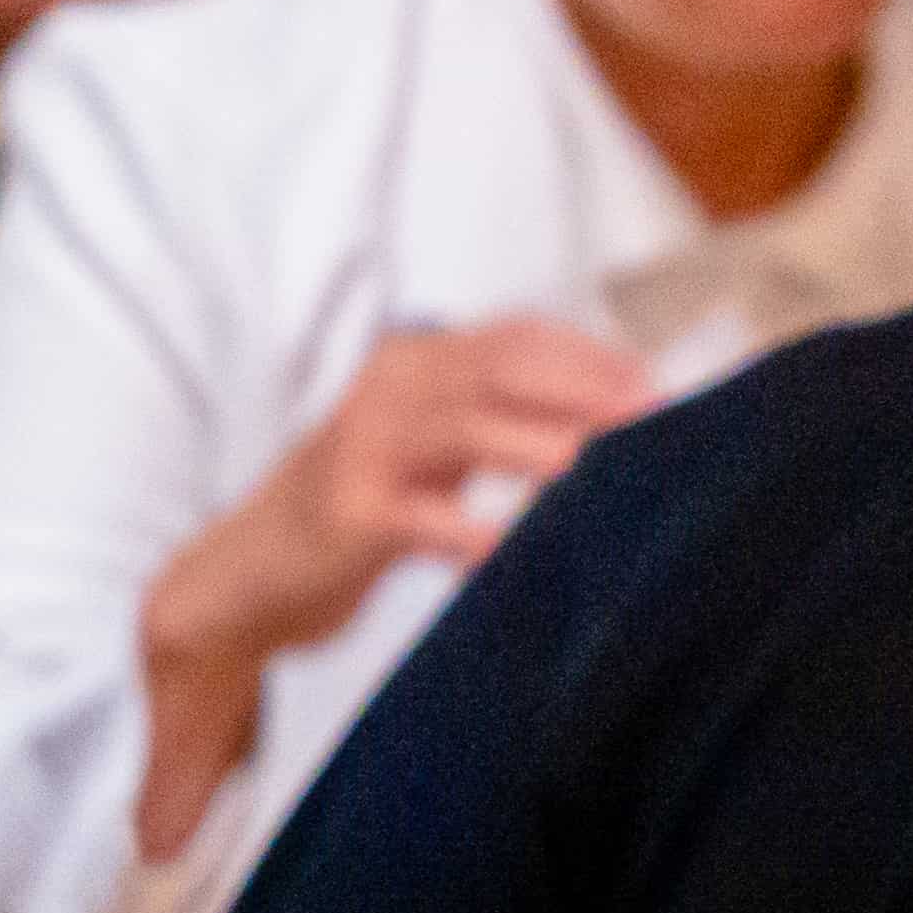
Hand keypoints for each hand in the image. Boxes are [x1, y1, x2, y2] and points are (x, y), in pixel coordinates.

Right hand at [135, 317, 649, 858]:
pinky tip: (520, 549)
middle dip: (588, 391)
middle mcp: (387, 388)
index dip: (596, 357)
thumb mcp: (433, 448)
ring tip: (610, 471)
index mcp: (416, 363)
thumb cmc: (363, 505)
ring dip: (545, 448)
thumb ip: (504, 421)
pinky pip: (422, 517)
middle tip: (659, 422)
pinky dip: (475, 531)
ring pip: (466, 429)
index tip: (664, 388)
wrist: (248, 575)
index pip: (520, 338)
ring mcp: (361, 448)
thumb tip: (618, 418)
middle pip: (502, 370)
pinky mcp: (345, 513)